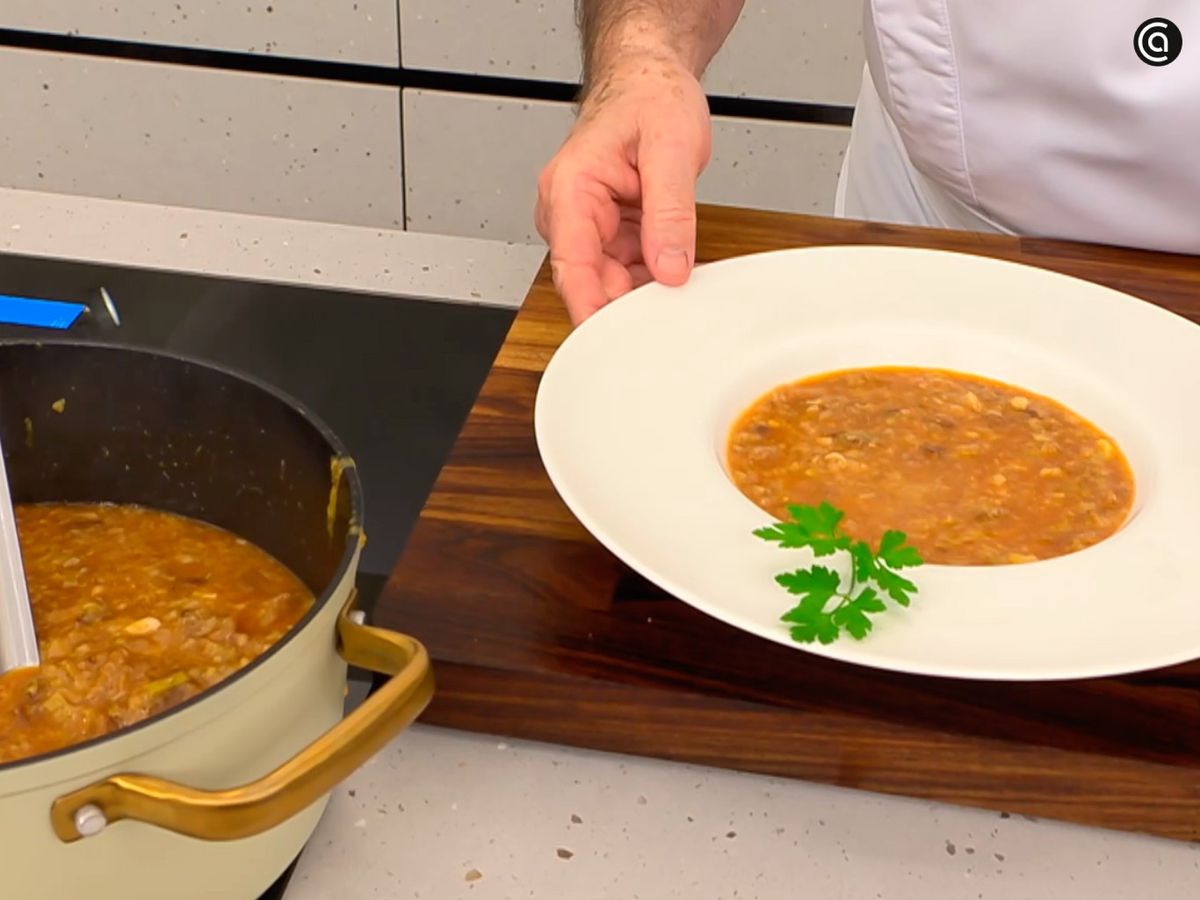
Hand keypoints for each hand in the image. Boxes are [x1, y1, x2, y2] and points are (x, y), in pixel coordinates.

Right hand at [535, 54, 710, 324]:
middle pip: (590, 282)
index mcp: (570, 190)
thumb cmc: (648, 97)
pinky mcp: (609, 232)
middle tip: (666, 325)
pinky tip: (673, 279)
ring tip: (675, 296)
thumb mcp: (671, 150)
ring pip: (610, 282)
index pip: (572, 266)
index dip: (590, 310)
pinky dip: (650, 279)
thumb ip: (670, 213)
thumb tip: (670, 268)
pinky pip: (626, 270)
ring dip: (641, 293)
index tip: (609, 344)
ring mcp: (588, 225)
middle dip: (625, 307)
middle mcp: (570, 212)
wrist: (649, 79)